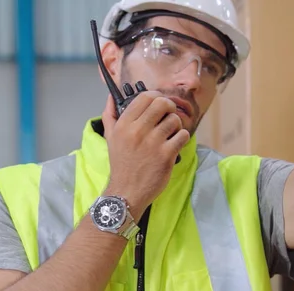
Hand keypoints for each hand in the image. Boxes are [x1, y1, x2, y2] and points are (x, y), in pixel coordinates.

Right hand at [101, 92, 189, 216]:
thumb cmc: (121, 164)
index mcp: (124, 125)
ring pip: (175, 119)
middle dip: (170, 107)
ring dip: (176, 125)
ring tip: (170, 134)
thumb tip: (112, 97)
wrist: (127, 191)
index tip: (159, 105)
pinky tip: (175, 144)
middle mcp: (137, 131)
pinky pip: (183, 135)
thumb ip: (110, 115)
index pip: (145, 97)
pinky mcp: (166, 155)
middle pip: (162, 103)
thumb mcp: (110, 137)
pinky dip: (182, 138)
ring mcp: (153, 143)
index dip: (156, 97)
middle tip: (169, 116)